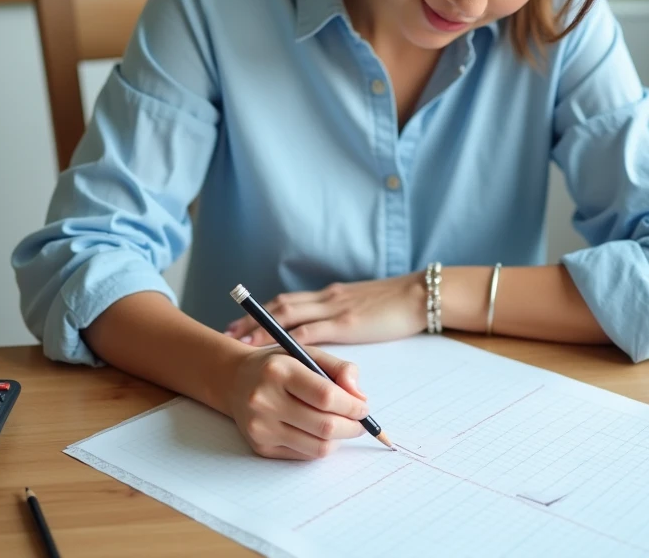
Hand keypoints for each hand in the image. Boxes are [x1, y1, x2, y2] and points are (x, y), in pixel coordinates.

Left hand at [224, 274, 427, 346]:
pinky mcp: (346, 322)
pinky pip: (312, 332)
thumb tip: (325, 340)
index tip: (239, 324)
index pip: (288, 302)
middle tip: (228, 335)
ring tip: (241, 343)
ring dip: (262, 330)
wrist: (419, 295)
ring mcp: (334, 309)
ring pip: (288, 316)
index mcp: (329, 296)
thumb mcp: (361, 309)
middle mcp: (326, 299)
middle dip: (252, 321)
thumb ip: (341, 319)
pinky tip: (276, 353)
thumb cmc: (395, 306)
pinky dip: (291, 343)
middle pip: (279, 307)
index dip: (262, 313)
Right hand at [227, 346, 368, 459]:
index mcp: (278, 371)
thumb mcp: (307, 354)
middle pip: (324, 426)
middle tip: (360, 422)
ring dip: (339, 439)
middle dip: (352, 426)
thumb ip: (339, 369)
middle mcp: (264, 400)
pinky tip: (320, 432)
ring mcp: (260, 427)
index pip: (326, 396)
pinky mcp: (260, 446)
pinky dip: (320, 445)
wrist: (235, 380)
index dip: (352, 406)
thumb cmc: (278, 366)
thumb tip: (360, 397)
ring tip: (342, 426)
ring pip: (318, 446)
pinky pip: (304, 455)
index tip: (364, 407)